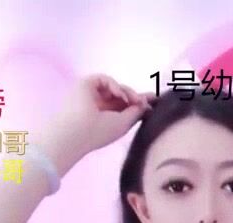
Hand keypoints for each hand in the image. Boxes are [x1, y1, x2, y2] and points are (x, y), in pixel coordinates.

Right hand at [35, 74, 153, 174]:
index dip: (139, 101)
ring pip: (115, 87)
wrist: (76, 132)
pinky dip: (114, 85)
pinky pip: (104, 79)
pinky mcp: (85, 85)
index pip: (124, 106)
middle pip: (121, 95)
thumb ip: (136, 112)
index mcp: (106, 116)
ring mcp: (91, 94)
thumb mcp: (124, 123)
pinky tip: (120, 95)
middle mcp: (98, 105)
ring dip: (127, 92)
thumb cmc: (100, 132)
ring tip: (133, 101)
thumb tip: (146, 102)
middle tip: (150, 99)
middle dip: (136, 96)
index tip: (155, 100)